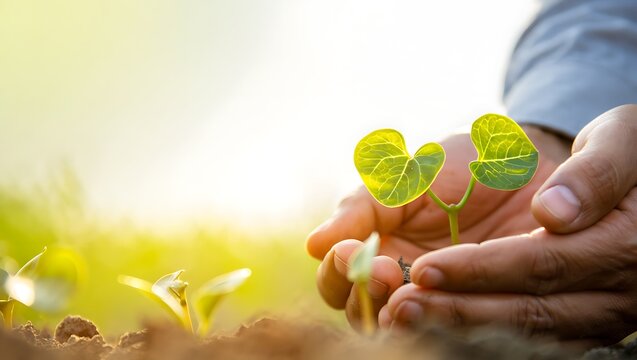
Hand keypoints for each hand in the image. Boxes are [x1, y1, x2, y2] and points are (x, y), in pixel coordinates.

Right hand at [306, 124, 569, 328]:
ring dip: (400, 318)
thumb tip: (312, 245)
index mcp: (376, 247)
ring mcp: (441, 298)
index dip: (337, 272)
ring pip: (404, 328)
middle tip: (387, 275)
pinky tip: (451, 310)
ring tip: (410, 302)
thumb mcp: (407, 176)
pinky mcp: (483, 308)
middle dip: (365, 298)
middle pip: (361, 313)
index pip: (336, 278)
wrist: (528, 163)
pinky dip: (447, 324)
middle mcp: (402, 280)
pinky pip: (458, 329)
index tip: (352, 252)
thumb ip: (362, 208)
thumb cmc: (460, 163)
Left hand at [382, 105, 636, 344]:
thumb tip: (553, 212)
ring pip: (522, 331)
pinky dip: (474, 332)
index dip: (481, 269)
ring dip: (458, 327)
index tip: (425, 268)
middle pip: (527, 310)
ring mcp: (597, 313)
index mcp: (623, 241)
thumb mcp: (616, 139)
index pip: (541, 262)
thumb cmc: (617, 150)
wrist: (620, 178)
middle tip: (400, 305)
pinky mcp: (577, 322)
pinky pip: (526, 336)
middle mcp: (614, 290)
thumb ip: (592, 173)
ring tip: (403, 317)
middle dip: (458, 308)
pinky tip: (431, 324)